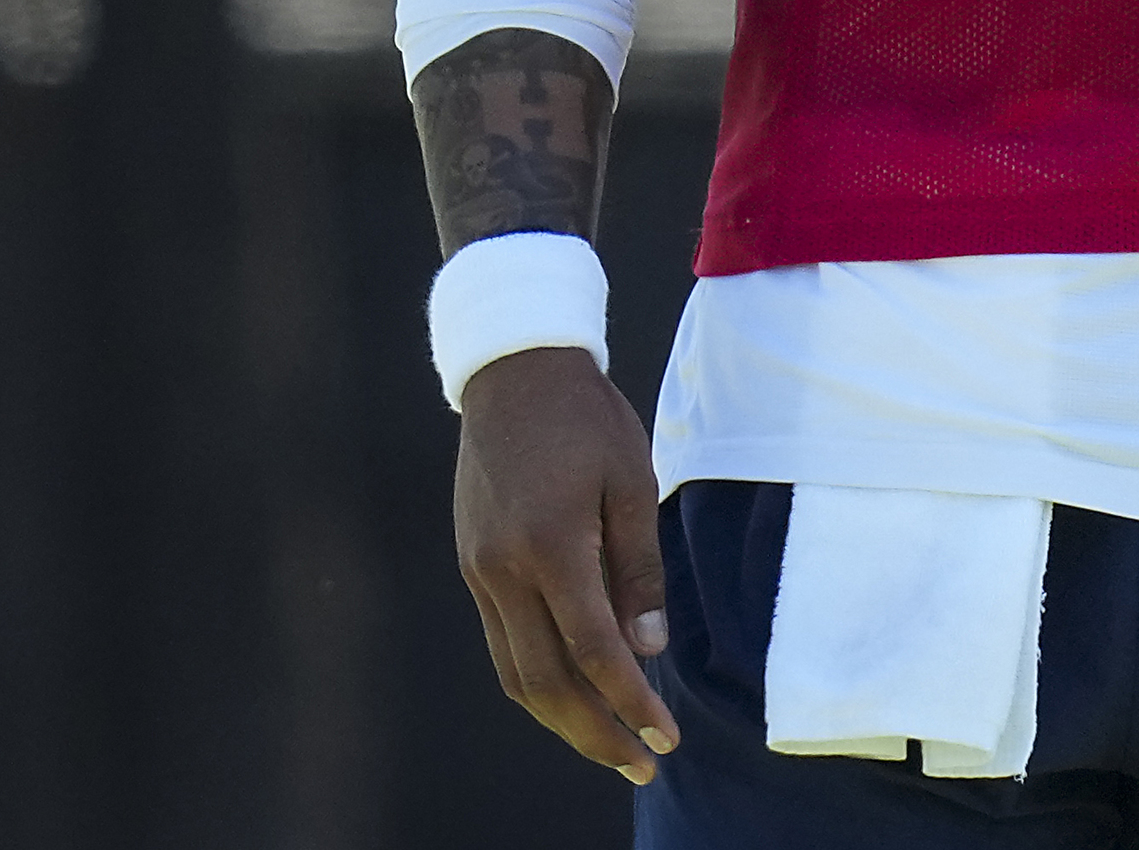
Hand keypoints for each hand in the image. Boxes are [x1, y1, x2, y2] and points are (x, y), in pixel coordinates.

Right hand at [453, 346, 680, 781]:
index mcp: (551, 547)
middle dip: (595, 732)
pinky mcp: (473, 568)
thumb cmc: (586, 420)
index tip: (665, 735)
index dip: (631, 701)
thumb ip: (639, 569)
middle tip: (641, 763)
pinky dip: (537, 681)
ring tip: (609, 744)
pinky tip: (571, 695)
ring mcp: (481, 574)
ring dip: (562, 719)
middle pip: (546, 681)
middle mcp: (505, 571)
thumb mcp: (632, 481)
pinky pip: (501, 646)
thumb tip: (649, 647)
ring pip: (516, 673)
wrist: (512, 375)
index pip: (593, 650)